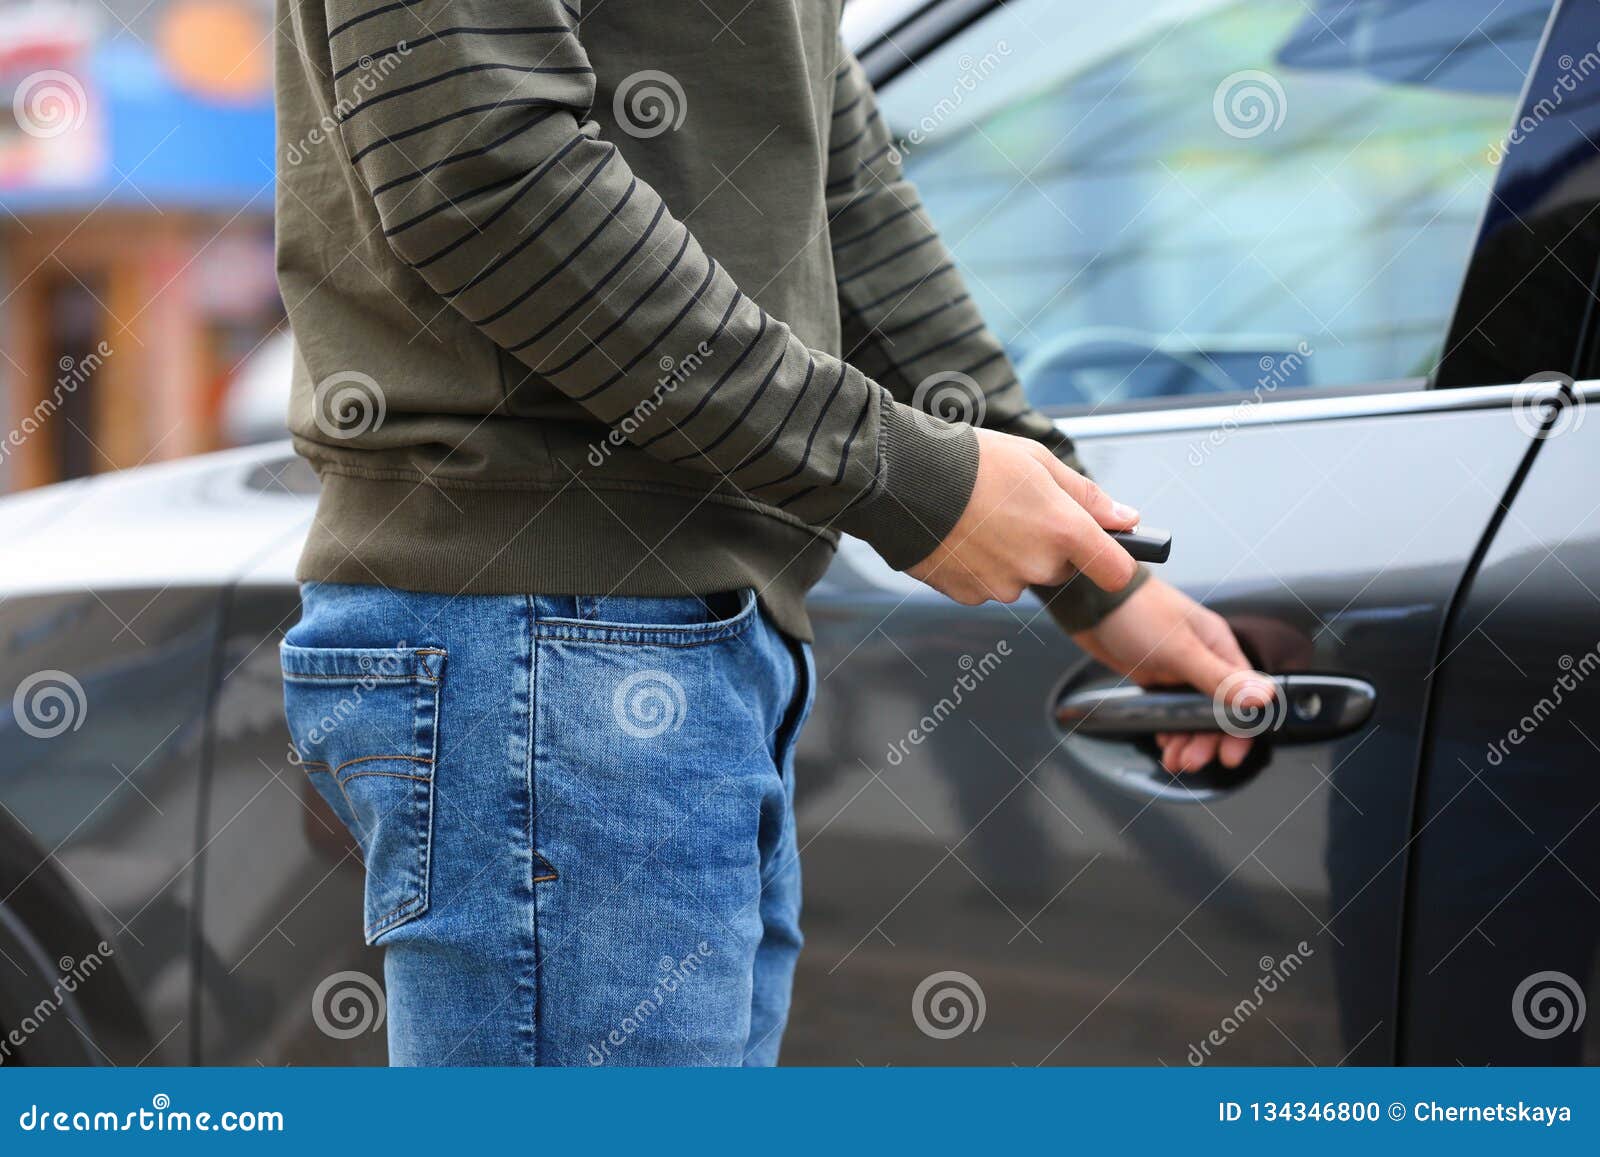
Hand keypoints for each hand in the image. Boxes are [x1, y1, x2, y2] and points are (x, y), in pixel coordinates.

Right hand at [909, 428, 1139, 604]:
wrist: (902, 478)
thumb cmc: (971, 461)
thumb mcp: (1037, 461)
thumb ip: (1087, 496)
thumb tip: (1127, 519)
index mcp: (1064, 531)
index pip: (1116, 570)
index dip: (1116, 560)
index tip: (1109, 548)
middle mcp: (1037, 566)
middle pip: (1060, 568)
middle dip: (1047, 544)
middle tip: (1015, 507)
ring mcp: (1001, 586)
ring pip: (1020, 576)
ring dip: (1008, 554)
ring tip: (978, 516)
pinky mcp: (968, 595)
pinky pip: (985, 584)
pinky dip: (977, 565)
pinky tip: (958, 534)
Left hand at [1070, 578, 1274, 772]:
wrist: (1090, 600)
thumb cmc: (1137, 610)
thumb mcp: (1179, 649)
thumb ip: (1219, 678)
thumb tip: (1264, 697)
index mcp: (1219, 647)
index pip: (1245, 697)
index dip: (1240, 729)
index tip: (1230, 754)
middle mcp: (1204, 660)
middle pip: (1218, 712)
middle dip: (1207, 740)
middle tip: (1192, 760)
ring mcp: (1179, 669)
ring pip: (1192, 715)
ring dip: (1186, 739)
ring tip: (1174, 759)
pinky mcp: (1156, 676)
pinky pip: (1170, 710)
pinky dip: (1168, 729)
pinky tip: (1163, 742)